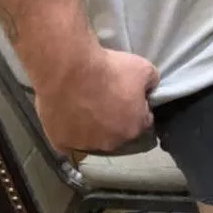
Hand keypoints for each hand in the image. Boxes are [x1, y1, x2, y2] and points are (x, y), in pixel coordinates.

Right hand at [35, 40, 159, 156]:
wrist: (69, 70)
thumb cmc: (109, 70)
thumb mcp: (143, 68)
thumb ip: (152, 81)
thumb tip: (151, 87)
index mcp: (134, 128)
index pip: (142, 120)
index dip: (136, 106)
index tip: (127, 94)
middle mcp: (111, 142)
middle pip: (116, 131)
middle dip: (113, 117)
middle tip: (102, 96)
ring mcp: (84, 144)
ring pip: (90, 137)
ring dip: (89, 124)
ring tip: (80, 102)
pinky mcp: (61, 142)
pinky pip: (66, 139)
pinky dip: (67, 129)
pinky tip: (65, 114)